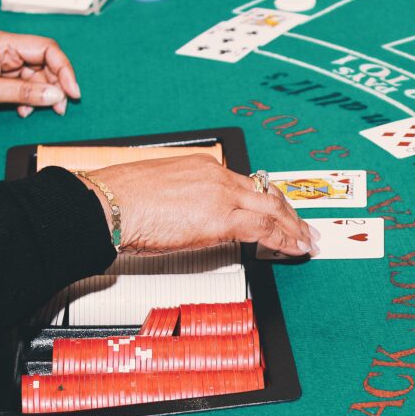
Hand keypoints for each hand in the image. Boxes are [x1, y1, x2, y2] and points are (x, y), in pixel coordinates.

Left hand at [0, 30, 80, 116]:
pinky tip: (24, 110)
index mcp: (4, 44)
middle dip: (56, 86)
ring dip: (43, 97)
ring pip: (38, 78)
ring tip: (38, 111)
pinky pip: (27, 87)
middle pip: (46, 65)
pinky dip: (31, 100)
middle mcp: (9, 51)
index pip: (46, 49)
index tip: (72, 92)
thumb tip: (56, 96)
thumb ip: (23, 92)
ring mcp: (7, 65)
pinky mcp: (4, 79)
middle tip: (60, 107)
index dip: (64, 69)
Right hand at [83, 155, 318, 256]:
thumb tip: (191, 219)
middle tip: (304, 228)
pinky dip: (284, 239)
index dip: (268, 200)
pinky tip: (293, 248)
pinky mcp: (221, 218)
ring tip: (305, 242)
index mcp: (203, 166)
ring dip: (293, 228)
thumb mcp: (161, 192)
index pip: (247, 184)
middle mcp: (217, 176)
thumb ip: (184, 201)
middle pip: (267, 193)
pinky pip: (264, 228)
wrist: (109, 204)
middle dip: (290, 213)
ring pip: (272, 210)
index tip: (278, 211)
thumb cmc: (121, 201)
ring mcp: (222, 196)